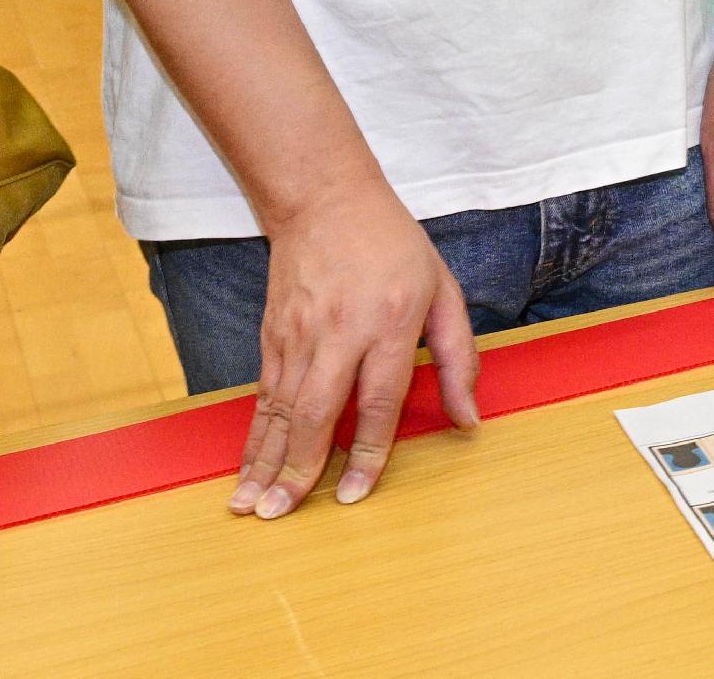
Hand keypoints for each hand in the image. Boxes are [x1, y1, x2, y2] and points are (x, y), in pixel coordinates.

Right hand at [232, 184, 478, 517]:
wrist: (326, 199)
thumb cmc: (393, 246)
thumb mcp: (444, 290)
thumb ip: (460, 357)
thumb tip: (469, 419)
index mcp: (392, 322)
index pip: (378, 400)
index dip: (368, 453)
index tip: (354, 495)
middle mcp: (341, 332)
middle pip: (318, 412)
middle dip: (298, 468)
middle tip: (281, 514)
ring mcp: (300, 335)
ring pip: (281, 410)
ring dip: (264, 463)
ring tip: (251, 508)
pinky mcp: (272, 336)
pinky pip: (263, 397)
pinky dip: (253, 437)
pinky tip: (244, 470)